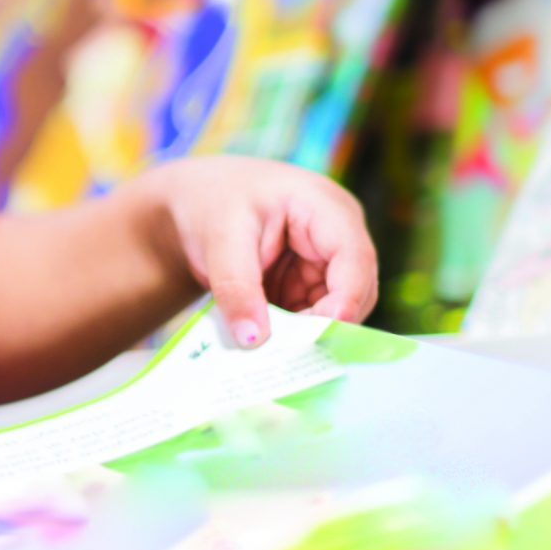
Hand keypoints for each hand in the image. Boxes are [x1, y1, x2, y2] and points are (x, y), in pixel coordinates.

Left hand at [144, 156, 377, 348]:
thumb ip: (237, 289)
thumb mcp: (220, 240)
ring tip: (265, 342)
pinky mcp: (312, 280)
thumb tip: (253, 340)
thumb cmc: (212, 203)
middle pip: (354, 289)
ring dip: (304, 330)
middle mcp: (339, 233)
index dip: (345, 300)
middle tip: (282, 350)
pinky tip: (263, 334)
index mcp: (326, 207)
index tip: (316, 337)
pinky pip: (313, 314)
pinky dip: (292, 329)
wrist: (196, 199)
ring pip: (335, 309)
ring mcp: (328, 258)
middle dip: (322, 323)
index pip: (354, 258)